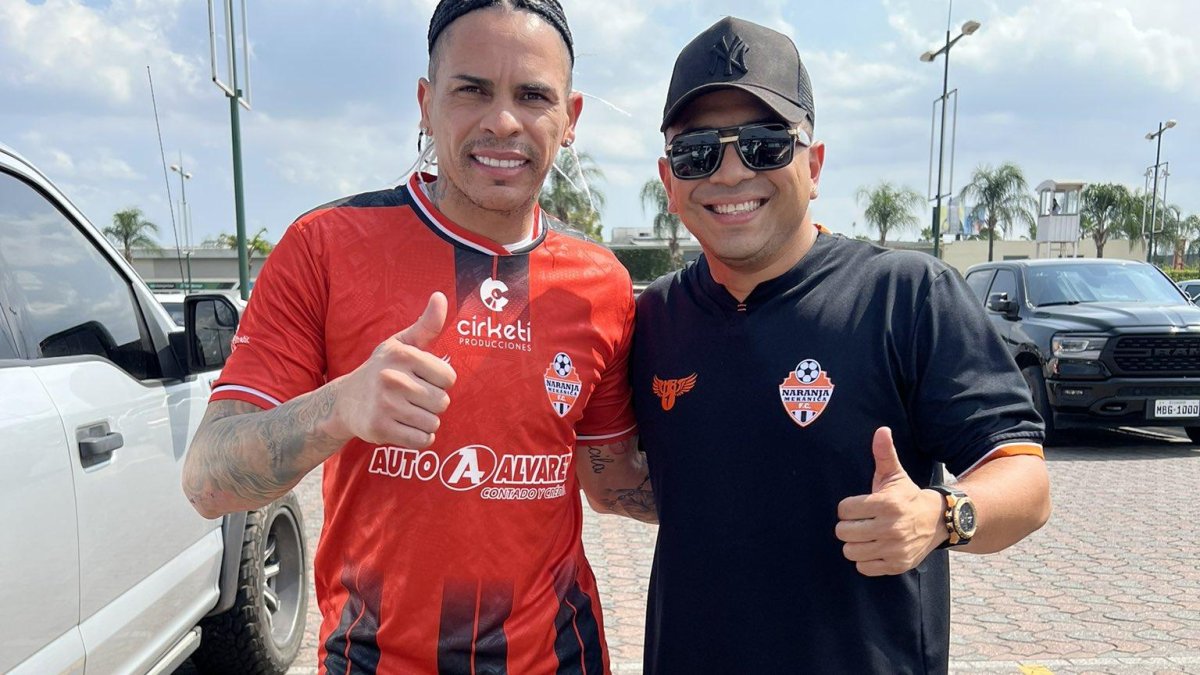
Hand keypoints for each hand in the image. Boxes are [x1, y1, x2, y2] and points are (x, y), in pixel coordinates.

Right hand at [329, 292, 456, 447]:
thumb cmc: (382, 370)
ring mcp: (385, 405)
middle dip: (432, 403)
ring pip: (433, 423)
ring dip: (425, 422)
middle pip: (442, 402)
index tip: (422, 379)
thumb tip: (440, 297)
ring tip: (406, 412)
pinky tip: (404, 427)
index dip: (439, 382)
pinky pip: (421, 441)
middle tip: (412, 398)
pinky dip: (418, 438)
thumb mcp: (401, 344)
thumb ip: (426, 325)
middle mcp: (392, 378)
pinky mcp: (380, 429)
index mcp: (402, 355)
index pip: (449, 378)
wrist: (345, 401)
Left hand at [835, 427, 945, 575]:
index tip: (857, 506)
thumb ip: (884, 454)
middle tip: (859, 522)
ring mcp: (894, 549)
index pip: (844, 509)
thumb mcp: (896, 475)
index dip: (847, 507)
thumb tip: (881, 430)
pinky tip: (874, 549)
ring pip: (851, 551)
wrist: (938, 521)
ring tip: (865, 536)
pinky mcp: (897, 565)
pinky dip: (865, 560)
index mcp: (887, 504)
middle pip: (844, 532)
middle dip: (848, 526)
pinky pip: (864, 568)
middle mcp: (891, 528)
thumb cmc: (908, 496)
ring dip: (854, 544)